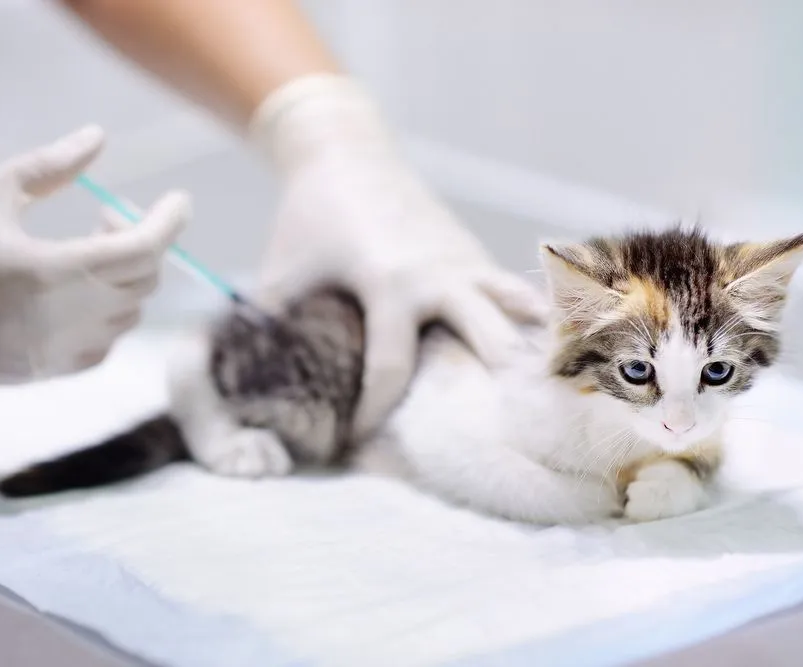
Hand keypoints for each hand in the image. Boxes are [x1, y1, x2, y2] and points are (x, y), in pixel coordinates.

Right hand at [0, 125, 189, 383]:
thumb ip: (49, 167)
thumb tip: (98, 138)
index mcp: (54, 271)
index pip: (143, 248)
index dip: (170, 221)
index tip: (179, 200)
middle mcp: (67, 318)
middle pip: (143, 280)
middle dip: (142, 242)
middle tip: (107, 216)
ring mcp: (59, 352)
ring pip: (128, 314)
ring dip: (125, 277)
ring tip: (88, 249)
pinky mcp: (45, 372)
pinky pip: (104, 344)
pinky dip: (109, 315)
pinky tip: (79, 293)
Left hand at [251, 76, 547, 435]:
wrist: (344, 151)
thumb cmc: (310, 215)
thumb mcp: (283, 271)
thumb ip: (271, 325)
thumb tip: (253, 380)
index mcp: (388, 283)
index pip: (390, 367)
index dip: (374, 411)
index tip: (358, 438)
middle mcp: (436, 273)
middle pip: (484, 333)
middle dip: (491, 378)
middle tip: (502, 424)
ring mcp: (459, 258)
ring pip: (510, 300)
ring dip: (526, 337)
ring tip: (549, 378)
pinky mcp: (467, 248)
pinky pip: (503, 285)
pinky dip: (521, 310)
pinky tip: (541, 337)